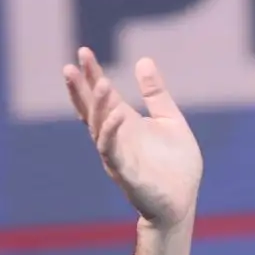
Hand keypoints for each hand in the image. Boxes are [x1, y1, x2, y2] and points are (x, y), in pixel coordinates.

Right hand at [62, 47, 201, 230]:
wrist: (182, 202)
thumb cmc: (177, 166)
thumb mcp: (170, 121)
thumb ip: (156, 94)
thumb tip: (143, 60)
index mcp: (125, 124)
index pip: (103, 95)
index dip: (92, 75)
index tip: (84, 52)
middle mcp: (116, 138)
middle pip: (91, 109)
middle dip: (81, 89)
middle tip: (71, 65)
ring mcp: (118, 156)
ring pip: (99, 128)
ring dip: (98, 106)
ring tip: (102, 82)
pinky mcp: (126, 173)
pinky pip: (113, 151)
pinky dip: (112, 132)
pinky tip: (116, 114)